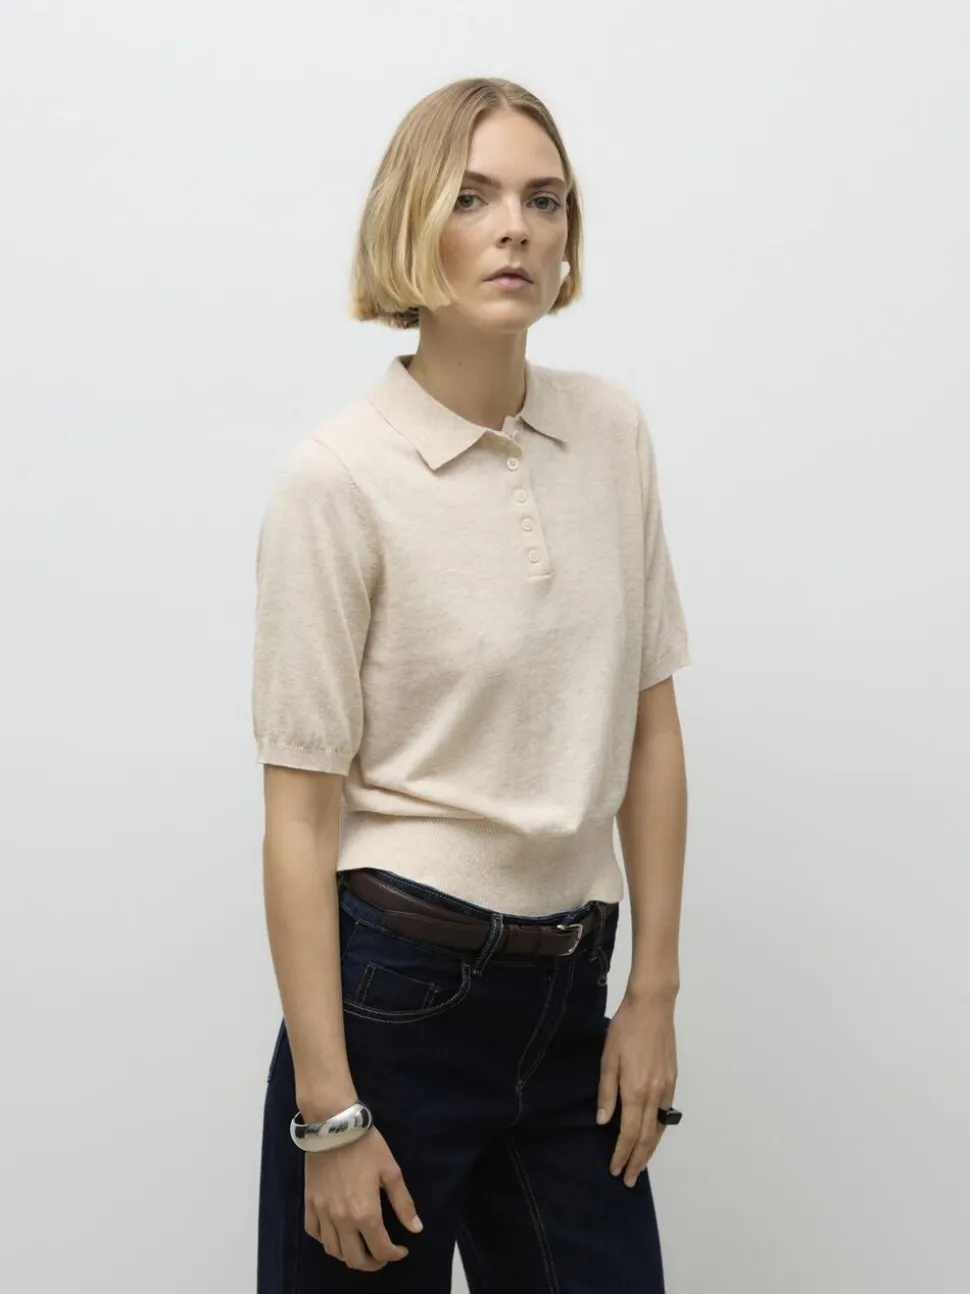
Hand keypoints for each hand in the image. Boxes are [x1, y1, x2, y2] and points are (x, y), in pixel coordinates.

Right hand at [303, 1126, 423, 1271]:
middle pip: (355, 1259)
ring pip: (334, 1251)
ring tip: (361, 1246)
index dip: (394, 1255)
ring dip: (349, 1255)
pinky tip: (336, 1233)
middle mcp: (342, 1220)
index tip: (401, 1249)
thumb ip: (403, 1203)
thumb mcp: (391, 1171)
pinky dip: (326, 1240)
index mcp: (366, 1213)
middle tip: (382, 1255)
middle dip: (372, 1263)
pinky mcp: (310, 1203)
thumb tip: (416, 1228)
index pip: (381, 1249)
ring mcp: (323, 1213)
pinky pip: (315, 1233)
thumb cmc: (366, 1146)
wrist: (334, 1126)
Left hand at [596, 991, 677, 1186]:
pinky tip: (652, 1136)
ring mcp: (666, 1088)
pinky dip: (658, 1131)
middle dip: (637, 1161)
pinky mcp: (673, 1080)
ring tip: (641, 1166)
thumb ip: (606, 1092)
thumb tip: (602, 1122)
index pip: (628, 1133)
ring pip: (659, 1128)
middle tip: (629, 1180)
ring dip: (650, 1150)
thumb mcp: (607, 1058)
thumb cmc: (624, 1029)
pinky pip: (666, 1114)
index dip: (622, 1154)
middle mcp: (654, 1094)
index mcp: (635, 1090)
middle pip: (646, 1137)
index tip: (615, 1170)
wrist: (653, 1006)